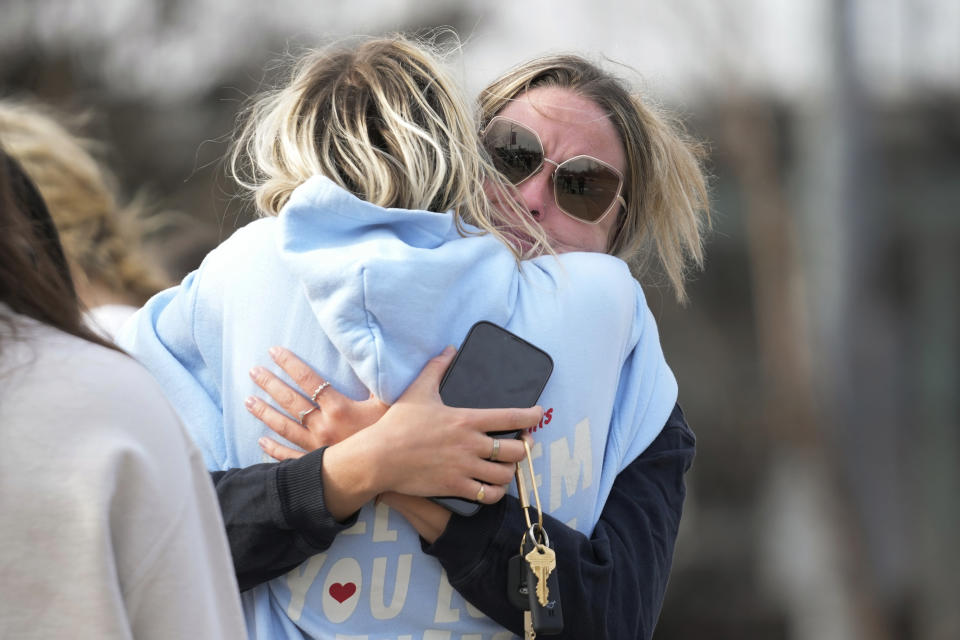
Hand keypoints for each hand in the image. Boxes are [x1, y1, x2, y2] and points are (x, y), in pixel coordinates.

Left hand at [246, 346, 387, 458]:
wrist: (389, 473)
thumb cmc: (393, 436)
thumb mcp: (390, 404)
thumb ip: (379, 381)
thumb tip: (373, 357)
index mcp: (339, 409)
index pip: (309, 380)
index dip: (290, 364)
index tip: (274, 351)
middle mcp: (323, 426)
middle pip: (291, 401)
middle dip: (270, 384)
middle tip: (253, 371)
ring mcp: (317, 448)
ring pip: (284, 427)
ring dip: (265, 412)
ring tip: (248, 400)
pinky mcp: (316, 464)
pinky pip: (289, 457)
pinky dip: (274, 450)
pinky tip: (261, 441)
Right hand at [319, 347, 542, 518]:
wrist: (379, 457)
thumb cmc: (398, 424)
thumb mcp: (418, 390)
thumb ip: (437, 368)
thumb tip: (449, 349)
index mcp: (466, 419)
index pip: (512, 417)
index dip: (532, 415)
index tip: (538, 414)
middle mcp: (471, 444)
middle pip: (516, 450)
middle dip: (523, 448)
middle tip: (520, 446)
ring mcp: (464, 467)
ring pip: (505, 474)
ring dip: (510, 472)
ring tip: (506, 467)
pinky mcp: (455, 486)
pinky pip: (488, 495)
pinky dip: (495, 492)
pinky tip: (493, 487)